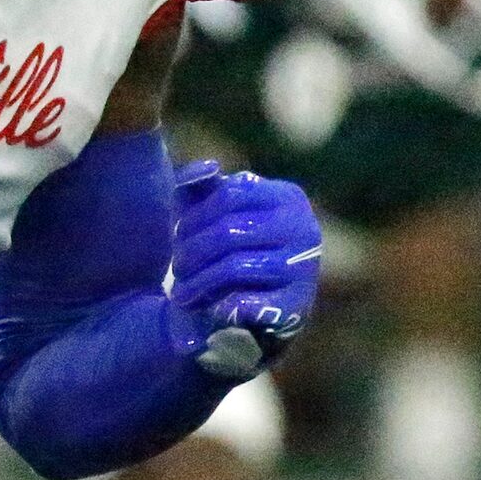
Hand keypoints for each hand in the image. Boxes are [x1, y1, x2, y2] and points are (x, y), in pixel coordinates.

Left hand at [163, 162, 321, 378]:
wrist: (248, 312)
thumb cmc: (226, 253)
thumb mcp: (209, 213)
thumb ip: (201, 185)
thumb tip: (208, 166)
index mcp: (286, 198)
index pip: (230, 194)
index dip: (194, 216)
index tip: (176, 234)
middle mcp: (304, 228)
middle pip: (229, 231)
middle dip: (191, 252)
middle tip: (176, 269)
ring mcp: (304, 267)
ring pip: (234, 266)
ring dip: (198, 282)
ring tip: (181, 293)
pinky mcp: (297, 305)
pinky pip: (246, 300)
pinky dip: (220, 304)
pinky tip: (208, 307)